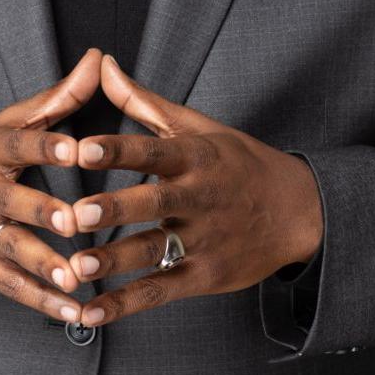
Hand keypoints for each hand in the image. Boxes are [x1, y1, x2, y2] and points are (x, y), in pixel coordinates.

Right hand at [0, 46, 101, 323]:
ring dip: (43, 265)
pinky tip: (74, 310)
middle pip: (12, 200)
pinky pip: (9, 285)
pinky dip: (41, 301)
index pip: (20, 143)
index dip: (47, 145)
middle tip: (74, 219)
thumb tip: (99, 57)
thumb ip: (59, 96)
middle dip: (42, 211)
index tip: (78, 148)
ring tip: (75, 279)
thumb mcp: (10, 121)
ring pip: (10, 248)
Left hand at [66, 53, 322, 327]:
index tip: (83, 148)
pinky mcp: (206, 277)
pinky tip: (92, 312)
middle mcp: (200, 197)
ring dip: (114, 261)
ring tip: (77, 267)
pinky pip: (161, 291)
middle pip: (154, 203)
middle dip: (115, 210)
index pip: (153, 150)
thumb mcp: (195, 126)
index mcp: (195, 156)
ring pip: (155, 251)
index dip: (118, 150)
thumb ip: (142, 100)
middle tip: (77, 214)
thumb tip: (101, 62)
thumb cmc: (237, 161)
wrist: (298, 211)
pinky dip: (126, 304)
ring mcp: (204, 240)